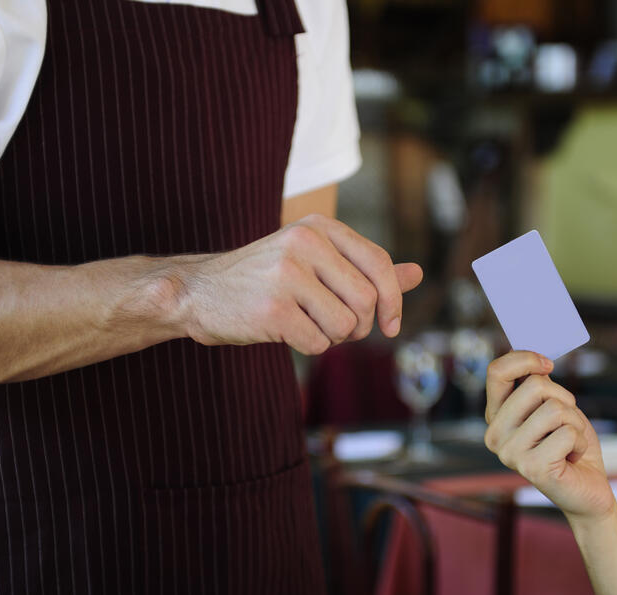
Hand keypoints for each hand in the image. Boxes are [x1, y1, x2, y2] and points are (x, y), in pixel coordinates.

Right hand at [176, 215, 422, 354]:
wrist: (199, 292)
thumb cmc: (263, 279)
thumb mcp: (315, 262)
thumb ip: (365, 268)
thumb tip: (418, 273)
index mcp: (319, 227)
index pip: (378, 264)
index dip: (393, 301)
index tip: (390, 325)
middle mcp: (304, 243)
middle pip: (367, 300)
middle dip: (359, 326)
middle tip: (335, 328)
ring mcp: (287, 274)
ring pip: (345, 326)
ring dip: (333, 338)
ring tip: (305, 324)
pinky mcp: (272, 308)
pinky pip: (318, 344)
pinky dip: (308, 347)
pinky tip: (285, 332)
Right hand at [484, 351, 614, 520]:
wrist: (587, 488)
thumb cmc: (570, 443)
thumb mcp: (553, 405)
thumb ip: (539, 382)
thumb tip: (537, 355)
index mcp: (495, 416)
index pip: (497, 372)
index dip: (525, 358)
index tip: (548, 364)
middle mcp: (494, 434)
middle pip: (535, 386)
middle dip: (564, 398)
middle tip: (567, 422)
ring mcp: (509, 453)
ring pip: (555, 409)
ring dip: (575, 423)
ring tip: (570, 442)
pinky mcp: (532, 468)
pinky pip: (568, 433)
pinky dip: (580, 442)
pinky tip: (572, 458)